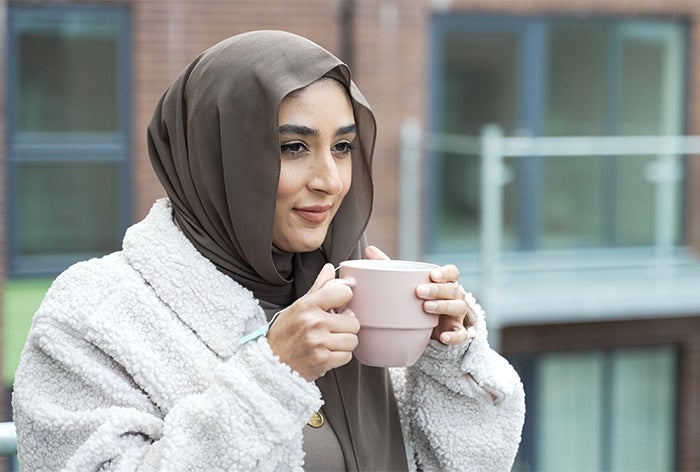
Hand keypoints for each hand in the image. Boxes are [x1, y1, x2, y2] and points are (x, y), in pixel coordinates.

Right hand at [266, 263, 359, 380]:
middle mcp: (314, 322)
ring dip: (344, 343)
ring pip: (353, 340)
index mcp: (308, 305)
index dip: (344, 300)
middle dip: (346, 327)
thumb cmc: (286, 332)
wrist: (271, 362)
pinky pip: (347, 356)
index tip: (338, 307)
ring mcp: (318, 342)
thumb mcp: (298, 306)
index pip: (344, 293)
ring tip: (329, 342)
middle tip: (332, 330)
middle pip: (354, 322)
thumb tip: (330, 268)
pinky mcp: (322, 360)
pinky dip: (339, 357)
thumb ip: (319, 287)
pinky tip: (327, 353)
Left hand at [365, 246, 474, 345]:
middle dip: (437, 290)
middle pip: (453, 289)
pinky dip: (454, 336)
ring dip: (443, 306)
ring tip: (426, 308)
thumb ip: (389, 266)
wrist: (424, 327)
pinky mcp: (456, 331)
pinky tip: (443, 337)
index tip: (432, 275)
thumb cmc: (416, 298)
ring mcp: (456, 314)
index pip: (452, 272)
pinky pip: (461, 334)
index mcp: (444, 282)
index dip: (445, 273)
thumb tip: (370, 250)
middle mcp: (454, 296)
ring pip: (458, 308)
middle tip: (419, 291)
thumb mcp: (405, 283)